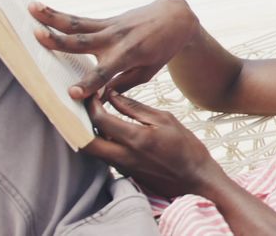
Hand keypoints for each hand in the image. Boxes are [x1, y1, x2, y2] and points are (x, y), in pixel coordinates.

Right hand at [29, 0, 199, 99]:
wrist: (176, 18)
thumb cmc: (163, 48)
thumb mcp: (149, 71)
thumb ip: (122, 84)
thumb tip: (99, 98)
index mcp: (130, 55)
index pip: (105, 73)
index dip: (89, 84)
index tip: (72, 94)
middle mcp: (116, 39)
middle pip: (84, 42)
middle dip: (60, 43)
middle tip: (38, 39)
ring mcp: (110, 27)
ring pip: (77, 24)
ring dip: (52, 18)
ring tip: (31, 10)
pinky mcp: (107, 21)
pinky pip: (80, 20)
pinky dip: (59, 16)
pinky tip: (39, 10)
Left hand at [83, 91, 223, 199]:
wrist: (196, 179)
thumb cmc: (186, 148)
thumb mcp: (166, 120)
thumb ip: (136, 108)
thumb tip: (113, 96)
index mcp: (136, 139)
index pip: (100, 120)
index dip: (92, 105)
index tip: (94, 95)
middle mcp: (124, 156)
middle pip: (85, 142)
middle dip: (79, 123)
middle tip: (86, 108)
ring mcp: (122, 167)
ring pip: (92, 151)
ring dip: (89, 133)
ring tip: (96, 116)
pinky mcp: (124, 174)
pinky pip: (104, 156)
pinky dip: (101, 142)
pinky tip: (109, 131)